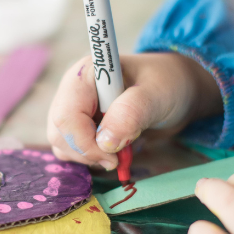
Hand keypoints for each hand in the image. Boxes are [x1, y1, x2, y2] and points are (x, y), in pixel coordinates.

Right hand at [47, 53, 221, 168]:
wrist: (174, 90)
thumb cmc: (167, 84)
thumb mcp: (157, 95)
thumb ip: (131, 113)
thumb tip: (104, 142)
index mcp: (86, 75)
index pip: (66, 116)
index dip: (84, 142)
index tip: (114, 157)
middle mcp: (73, 91)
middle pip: (59, 133)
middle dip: (86, 153)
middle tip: (117, 158)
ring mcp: (74, 110)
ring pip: (61, 145)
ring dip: (88, 158)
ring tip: (118, 152)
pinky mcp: (79, 127)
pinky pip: (70, 150)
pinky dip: (89, 159)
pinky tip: (111, 152)